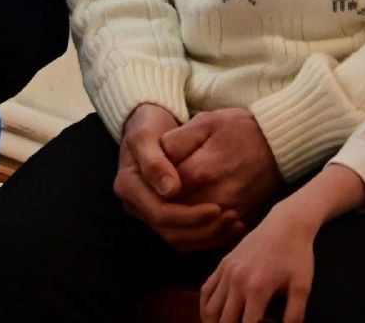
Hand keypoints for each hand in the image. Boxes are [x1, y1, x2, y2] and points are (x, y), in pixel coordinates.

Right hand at [115, 104, 235, 250]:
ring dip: (208, 236)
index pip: (160, 213)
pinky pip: (186, 237)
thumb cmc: (149, 126)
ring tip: (235, 223)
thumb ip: (155, 162)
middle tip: (232, 217)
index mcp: (129, 187)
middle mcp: (136, 205)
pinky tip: (230, 228)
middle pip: (170, 232)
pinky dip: (208, 236)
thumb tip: (170, 190)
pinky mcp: (163, 217)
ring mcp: (148, 213)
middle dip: (203, 229)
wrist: (150, 125)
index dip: (189, 216)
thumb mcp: (146, 135)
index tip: (218, 208)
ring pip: (179, 239)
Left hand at [162, 108, 283, 223]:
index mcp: (202, 171)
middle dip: (161, 206)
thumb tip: (156, 158)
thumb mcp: (205, 122)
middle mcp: (217, 199)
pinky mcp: (243, 223)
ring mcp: (231, 214)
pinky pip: (211, 241)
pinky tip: (192, 217)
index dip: (153, 186)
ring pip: (190, 234)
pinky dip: (198, 235)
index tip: (154, 174)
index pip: (162, 192)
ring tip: (173, 204)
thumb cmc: (239, 129)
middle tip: (161, 191)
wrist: (279, 144)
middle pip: (173, 217)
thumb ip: (176, 142)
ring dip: (177, 224)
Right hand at [200, 202, 316, 322]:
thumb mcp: (302, 287)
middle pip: (224, 320)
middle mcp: (237, 281)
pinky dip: (205, 307)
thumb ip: (294, 315)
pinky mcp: (222, 264)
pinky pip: (206, 290)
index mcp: (257, 289)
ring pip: (210, 308)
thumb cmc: (297, 256)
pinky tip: (211, 316)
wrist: (285, 225)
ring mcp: (226, 271)